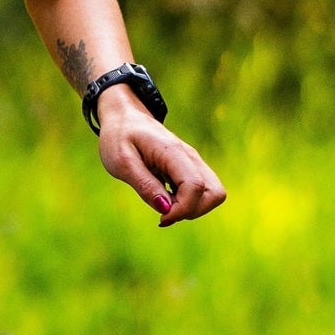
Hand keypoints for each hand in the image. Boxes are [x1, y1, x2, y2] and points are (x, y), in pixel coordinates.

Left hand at [96, 91, 224, 227]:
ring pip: (214, 194)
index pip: (195, 186)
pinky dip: (188, 203)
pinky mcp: (190, 168)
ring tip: (164, 205)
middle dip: (193, 212)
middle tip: (165, 213)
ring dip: (192, 208)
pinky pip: (203, 191)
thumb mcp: (122, 162)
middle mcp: (190, 156)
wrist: (124, 116)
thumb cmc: (119, 137)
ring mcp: (193, 162)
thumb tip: (165, 209)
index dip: (182, 209)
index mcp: (172, 152)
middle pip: (215, 193)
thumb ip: (144, 185)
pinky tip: (166, 199)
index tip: (161, 217)